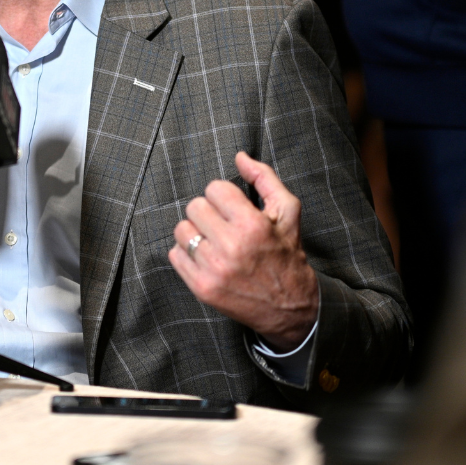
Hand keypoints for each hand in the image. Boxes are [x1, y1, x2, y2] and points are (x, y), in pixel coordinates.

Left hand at [169, 152, 319, 350]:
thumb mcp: (287, 213)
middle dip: (209, 212)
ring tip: (214, 241)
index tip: (232, 208)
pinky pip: (175, 255)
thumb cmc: (287, 254)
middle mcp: (231, 247)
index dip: (223, 196)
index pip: (214, 189)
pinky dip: (186, 254)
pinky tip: (206, 257)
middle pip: (194, 207)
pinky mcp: (202, 288)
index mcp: (252, 225)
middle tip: (223, 225)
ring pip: (182, 230)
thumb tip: (240, 156)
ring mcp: (214, 270)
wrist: (290, 307)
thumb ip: (265, 178)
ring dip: (195, 232)